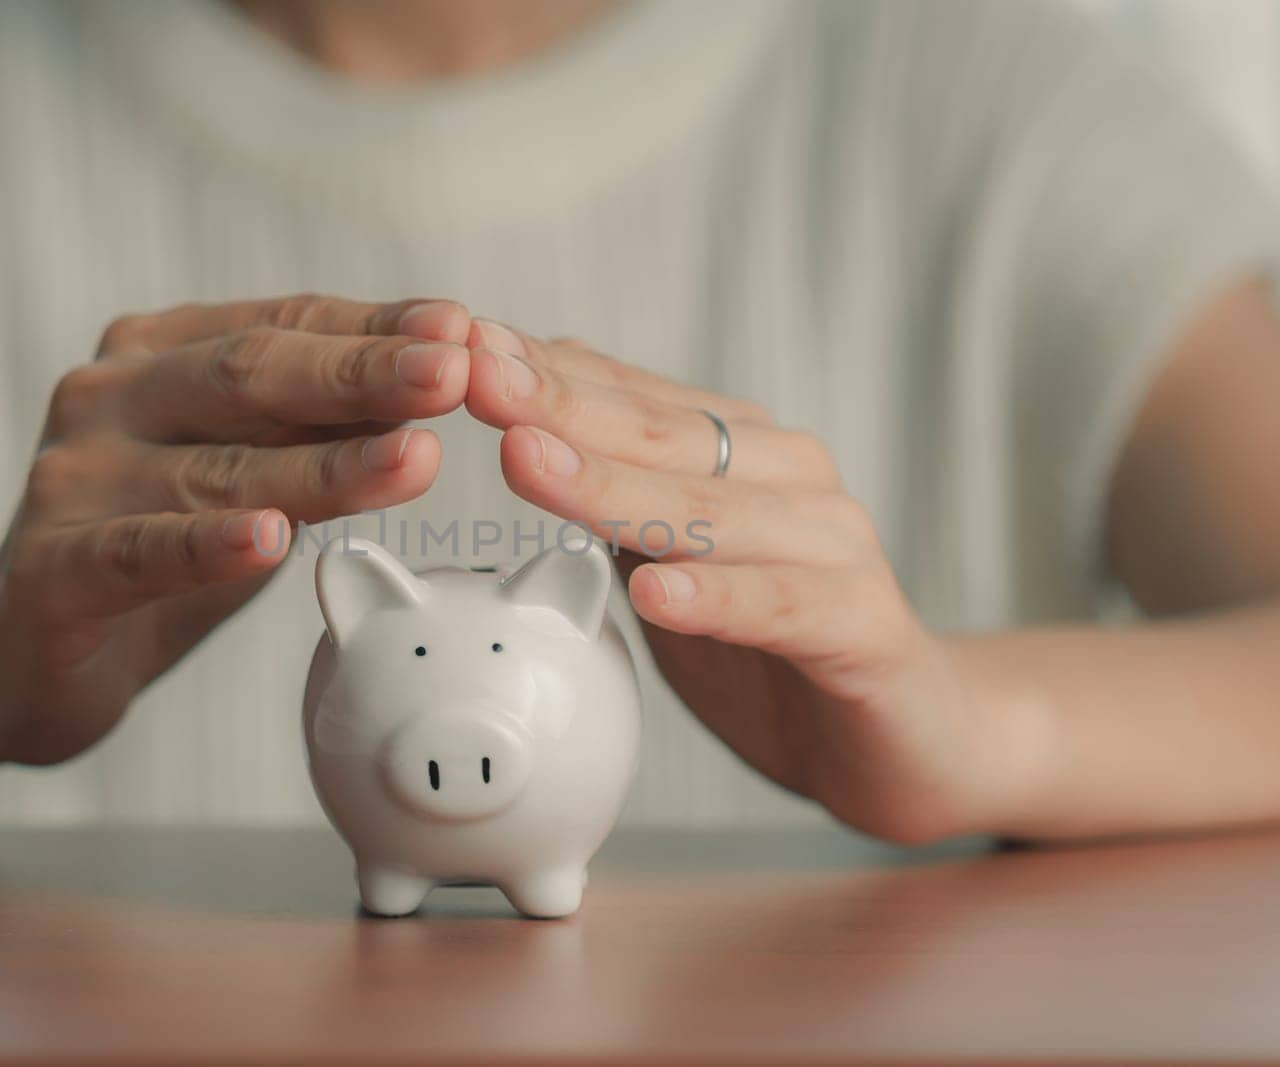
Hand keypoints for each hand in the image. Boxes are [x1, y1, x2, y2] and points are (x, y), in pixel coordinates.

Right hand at [0, 295, 470, 764]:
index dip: (374, 327)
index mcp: (156, 354)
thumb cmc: (157, 542)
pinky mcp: (48, 570)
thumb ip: (317, 424)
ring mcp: (72, 480)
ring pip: (215, 469)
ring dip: (324, 465)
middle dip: (362, 374)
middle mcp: (106, 396)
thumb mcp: (244, 468)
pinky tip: (269, 543)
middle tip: (455, 372)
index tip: (463, 330)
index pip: (283, 324)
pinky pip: (138, 555)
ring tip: (416, 459)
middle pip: (250, 374)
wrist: (16, 650)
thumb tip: (443, 377)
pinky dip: (206, 549)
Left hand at [463, 320, 1036, 841]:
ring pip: (709, 511)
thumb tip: (523, 436)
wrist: (907, 740)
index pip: (629, 398)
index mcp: (740, 454)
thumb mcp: (673, 566)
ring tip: (527, 463)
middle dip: (558, 406)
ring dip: (612, 487)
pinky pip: (781, 607)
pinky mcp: (864, 627)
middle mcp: (790, 479)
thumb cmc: (771, 650)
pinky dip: (717, 598)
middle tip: (475, 377)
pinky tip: (655, 594)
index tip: (457, 345)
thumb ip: (620, 507)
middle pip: (660, 436)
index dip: (545, 372)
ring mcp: (835, 548)